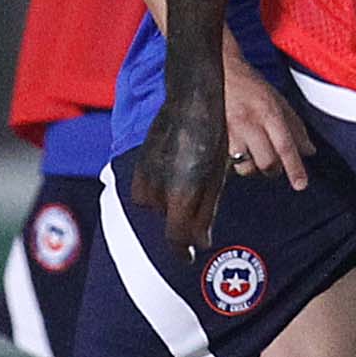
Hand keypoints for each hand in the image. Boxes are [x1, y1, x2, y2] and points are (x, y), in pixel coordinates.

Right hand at [131, 72, 233, 253]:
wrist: (192, 99)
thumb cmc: (213, 138)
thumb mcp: (216, 178)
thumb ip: (205, 212)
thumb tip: (201, 241)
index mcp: (181, 193)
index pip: (175, 237)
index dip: (182, 251)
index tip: (189, 257)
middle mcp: (158, 187)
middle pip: (169, 221)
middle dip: (183, 219)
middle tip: (202, 197)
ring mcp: (145, 174)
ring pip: (156, 207)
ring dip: (170, 204)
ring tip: (190, 179)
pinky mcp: (139, 163)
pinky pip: (144, 190)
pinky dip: (158, 190)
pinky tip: (175, 172)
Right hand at [220, 35, 312, 189]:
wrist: (217, 70)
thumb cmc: (249, 85)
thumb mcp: (278, 100)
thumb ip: (295, 126)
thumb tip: (309, 152)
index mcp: (268, 111)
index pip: (285, 146)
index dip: (294, 168)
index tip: (301, 185)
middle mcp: (249, 122)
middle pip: (267, 162)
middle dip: (273, 170)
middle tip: (274, 163)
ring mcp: (229, 131)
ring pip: (246, 167)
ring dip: (252, 166)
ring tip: (252, 153)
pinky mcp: (214, 137)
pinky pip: (228, 162)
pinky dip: (236, 161)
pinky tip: (237, 148)